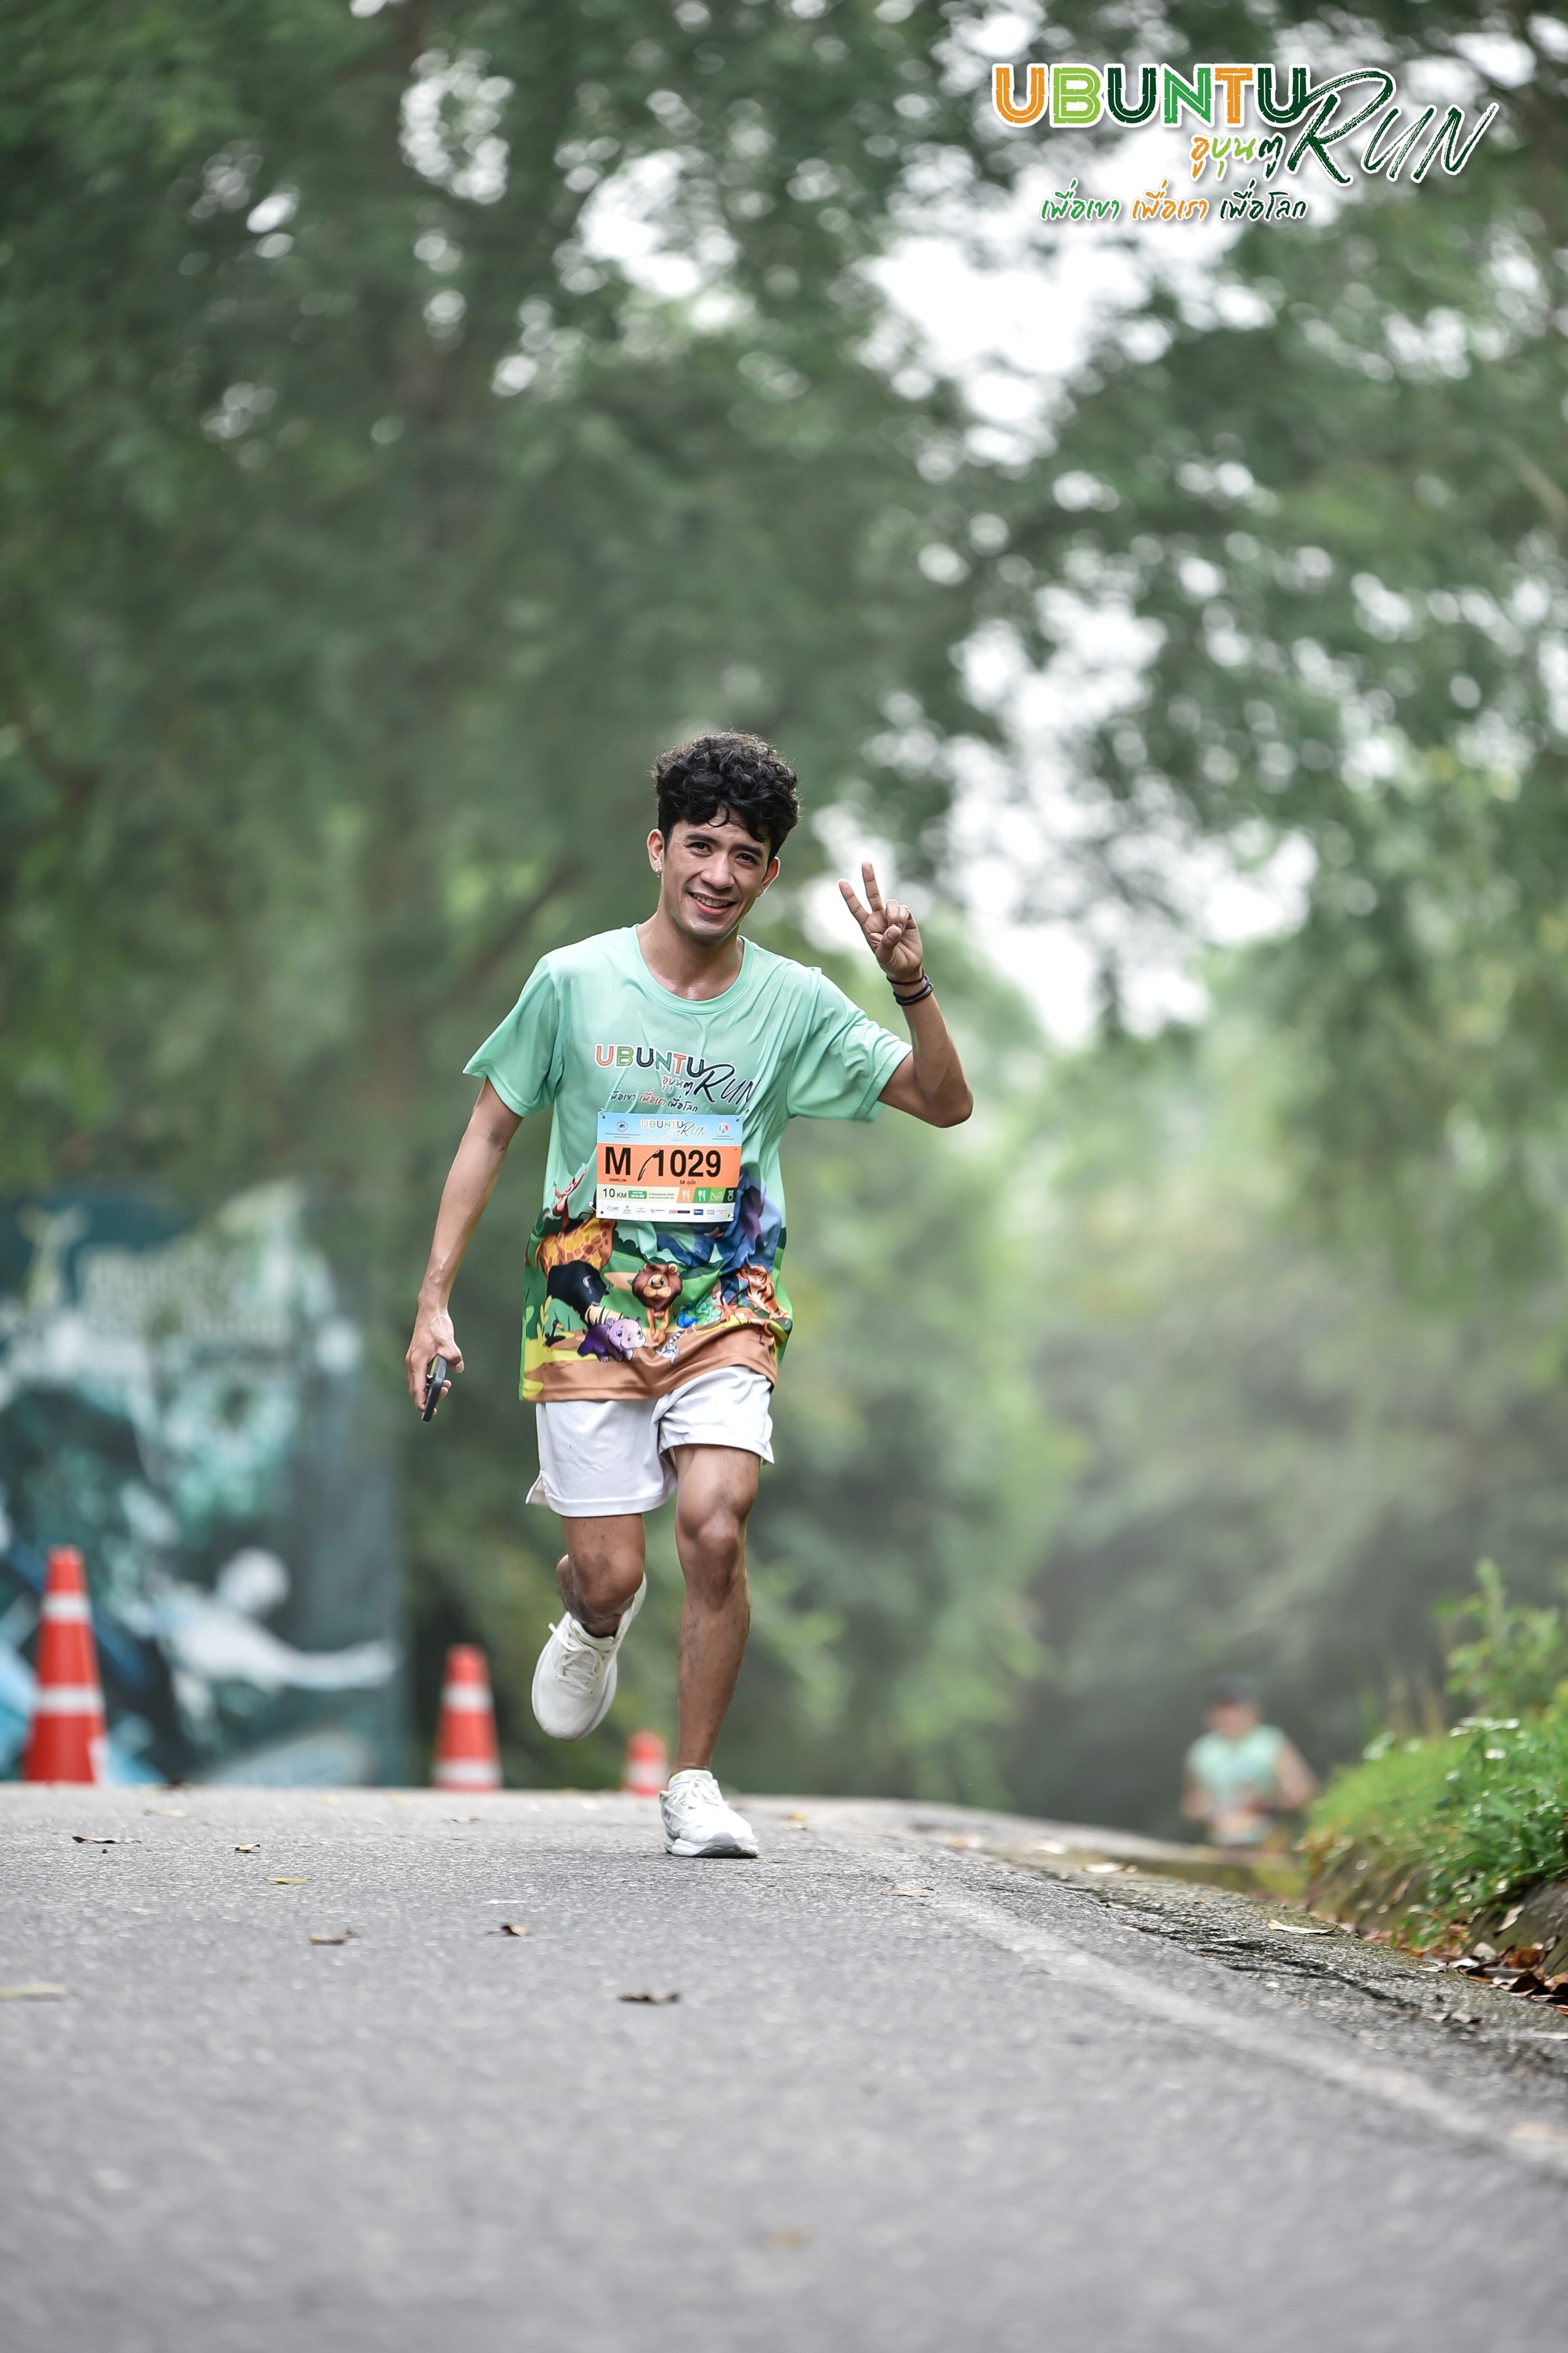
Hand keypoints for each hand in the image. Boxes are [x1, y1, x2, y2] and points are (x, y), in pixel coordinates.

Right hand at [405, 1296, 463, 1410]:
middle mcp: (411, 1363)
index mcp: (416, 1363)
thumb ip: (453, 1357)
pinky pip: (420, 1375)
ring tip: (446, 1386)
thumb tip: (458, 1368)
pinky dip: (429, 1380)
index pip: (417, 1390)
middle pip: (415, 1389)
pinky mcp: (416, 1357)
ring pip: (417, 1383)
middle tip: (445, 1394)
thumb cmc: (436, 1326)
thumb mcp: (448, 1343)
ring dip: (429, 1388)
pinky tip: (441, 1378)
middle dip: (428, 1397)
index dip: (422, 1403)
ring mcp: (412, 1360)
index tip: (430, 1411)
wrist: (430, 1311)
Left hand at [838, 861, 924, 984]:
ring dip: (894, 915)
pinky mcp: (906, 917)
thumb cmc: (891, 963)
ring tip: (897, 931)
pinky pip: (903, 908)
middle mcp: (878, 918)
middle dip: (869, 878)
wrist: (907, 967)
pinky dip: (903, 917)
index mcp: (867, 926)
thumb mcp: (884, 956)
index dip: (849, 896)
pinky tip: (903, 927)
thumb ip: (887, 943)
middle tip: (865, 862)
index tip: (841, 882)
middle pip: (872, 894)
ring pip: (891, 903)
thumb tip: (894, 928)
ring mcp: (892, 916)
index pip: (856, 909)